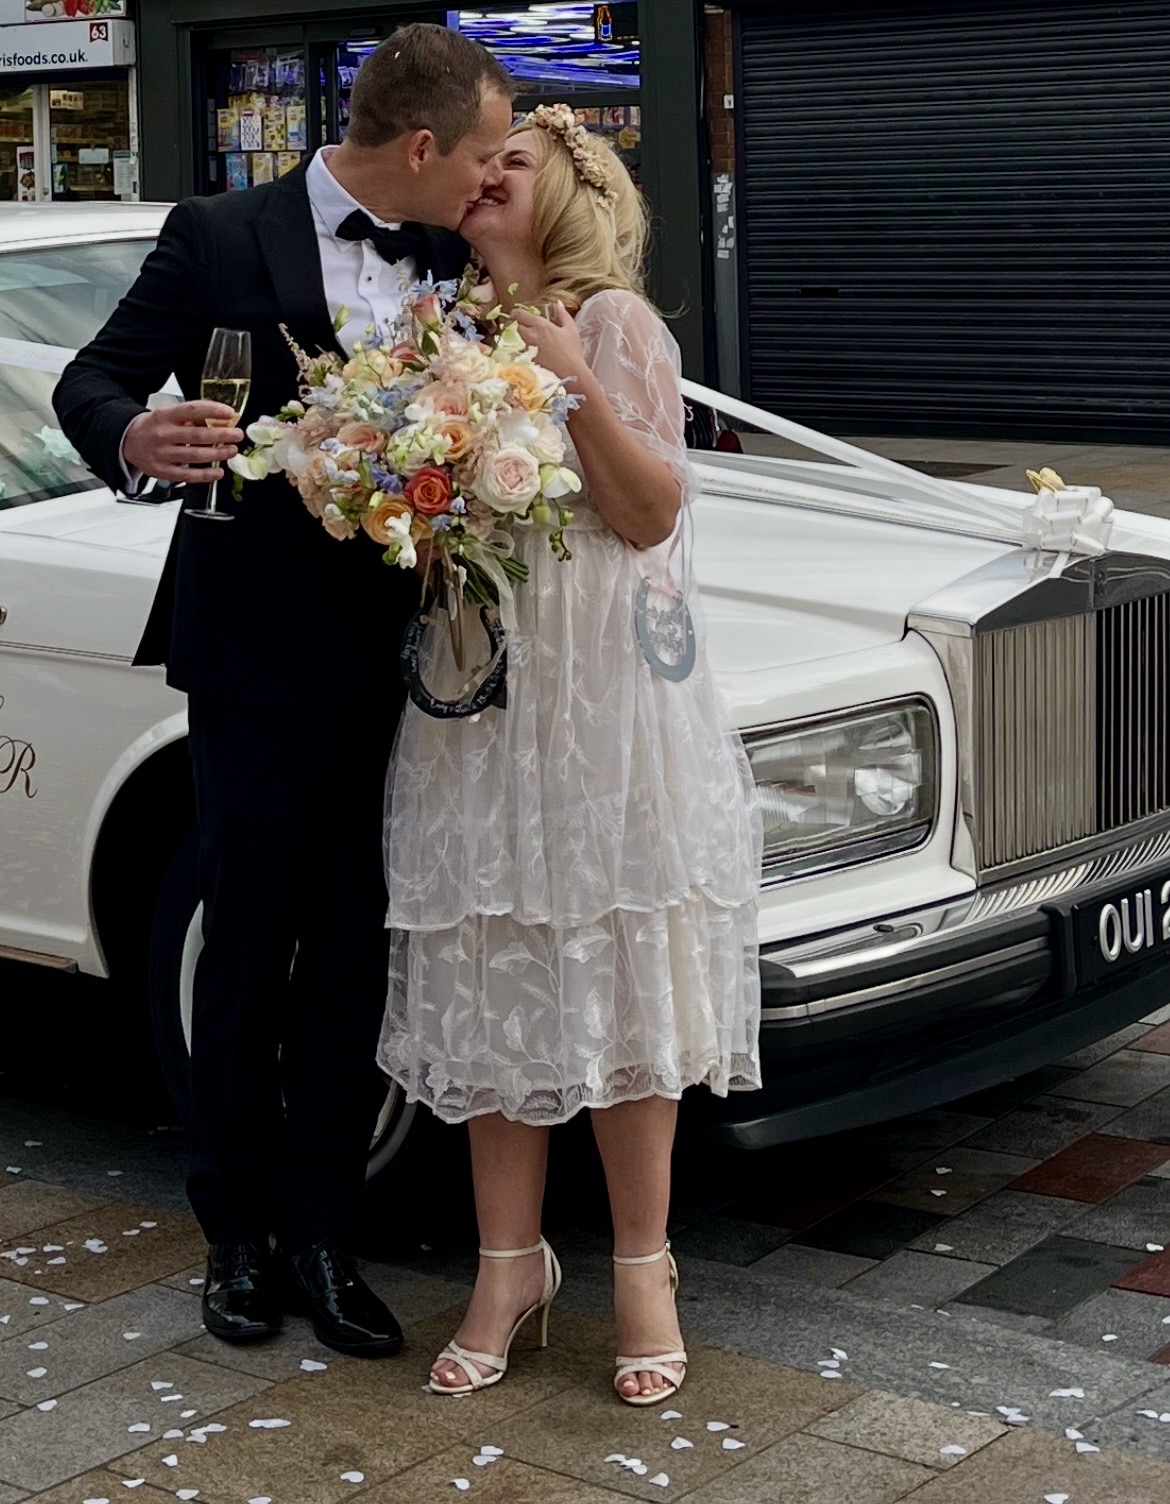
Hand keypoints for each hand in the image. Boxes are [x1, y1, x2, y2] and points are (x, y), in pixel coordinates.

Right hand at [122, 401, 243, 484]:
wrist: (127, 441)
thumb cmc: (154, 426)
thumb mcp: (168, 414)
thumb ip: (191, 417)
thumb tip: (219, 421)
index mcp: (164, 416)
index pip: (191, 410)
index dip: (213, 411)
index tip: (230, 413)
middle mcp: (163, 434)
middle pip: (197, 435)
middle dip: (222, 435)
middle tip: (237, 435)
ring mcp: (162, 454)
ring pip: (195, 456)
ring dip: (218, 454)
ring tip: (232, 451)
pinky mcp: (163, 471)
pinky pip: (188, 475)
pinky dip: (206, 475)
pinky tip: (219, 472)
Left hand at [511, 302, 587, 385]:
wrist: (570, 373)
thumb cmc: (572, 350)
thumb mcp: (571, 329)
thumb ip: (562, 314)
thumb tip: (556, 304)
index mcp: (540, 325)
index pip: (520, 314)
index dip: (516, 313)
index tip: (516, 314)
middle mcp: (530, 335)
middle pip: (514, 326)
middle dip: (514, 325)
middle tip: (518, 326)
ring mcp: (526, 349)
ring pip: (514, 339)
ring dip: (515, 337)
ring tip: (521, 338)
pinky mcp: (526, 361)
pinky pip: (517, 352)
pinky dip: (518, 349)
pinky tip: (524, 352)